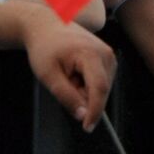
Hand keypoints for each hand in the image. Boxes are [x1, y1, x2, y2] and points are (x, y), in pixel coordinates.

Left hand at [23, 18, 114, 132]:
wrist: (46, 26)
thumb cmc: (45, 48)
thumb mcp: (48, 76)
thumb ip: (67, 97)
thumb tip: (83, 115)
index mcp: (91, 54)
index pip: (99, 89)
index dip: (94, 111)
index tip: (87, 128)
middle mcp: (105, 53)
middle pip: (101, 90)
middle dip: (83, 97)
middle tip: (63, 84)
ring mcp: (108, 54)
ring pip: (101, 87)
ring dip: (84, 90)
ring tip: (68, 75)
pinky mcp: (107, 57)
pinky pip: (100, 80)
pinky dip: (87, 84)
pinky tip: (75, 73)